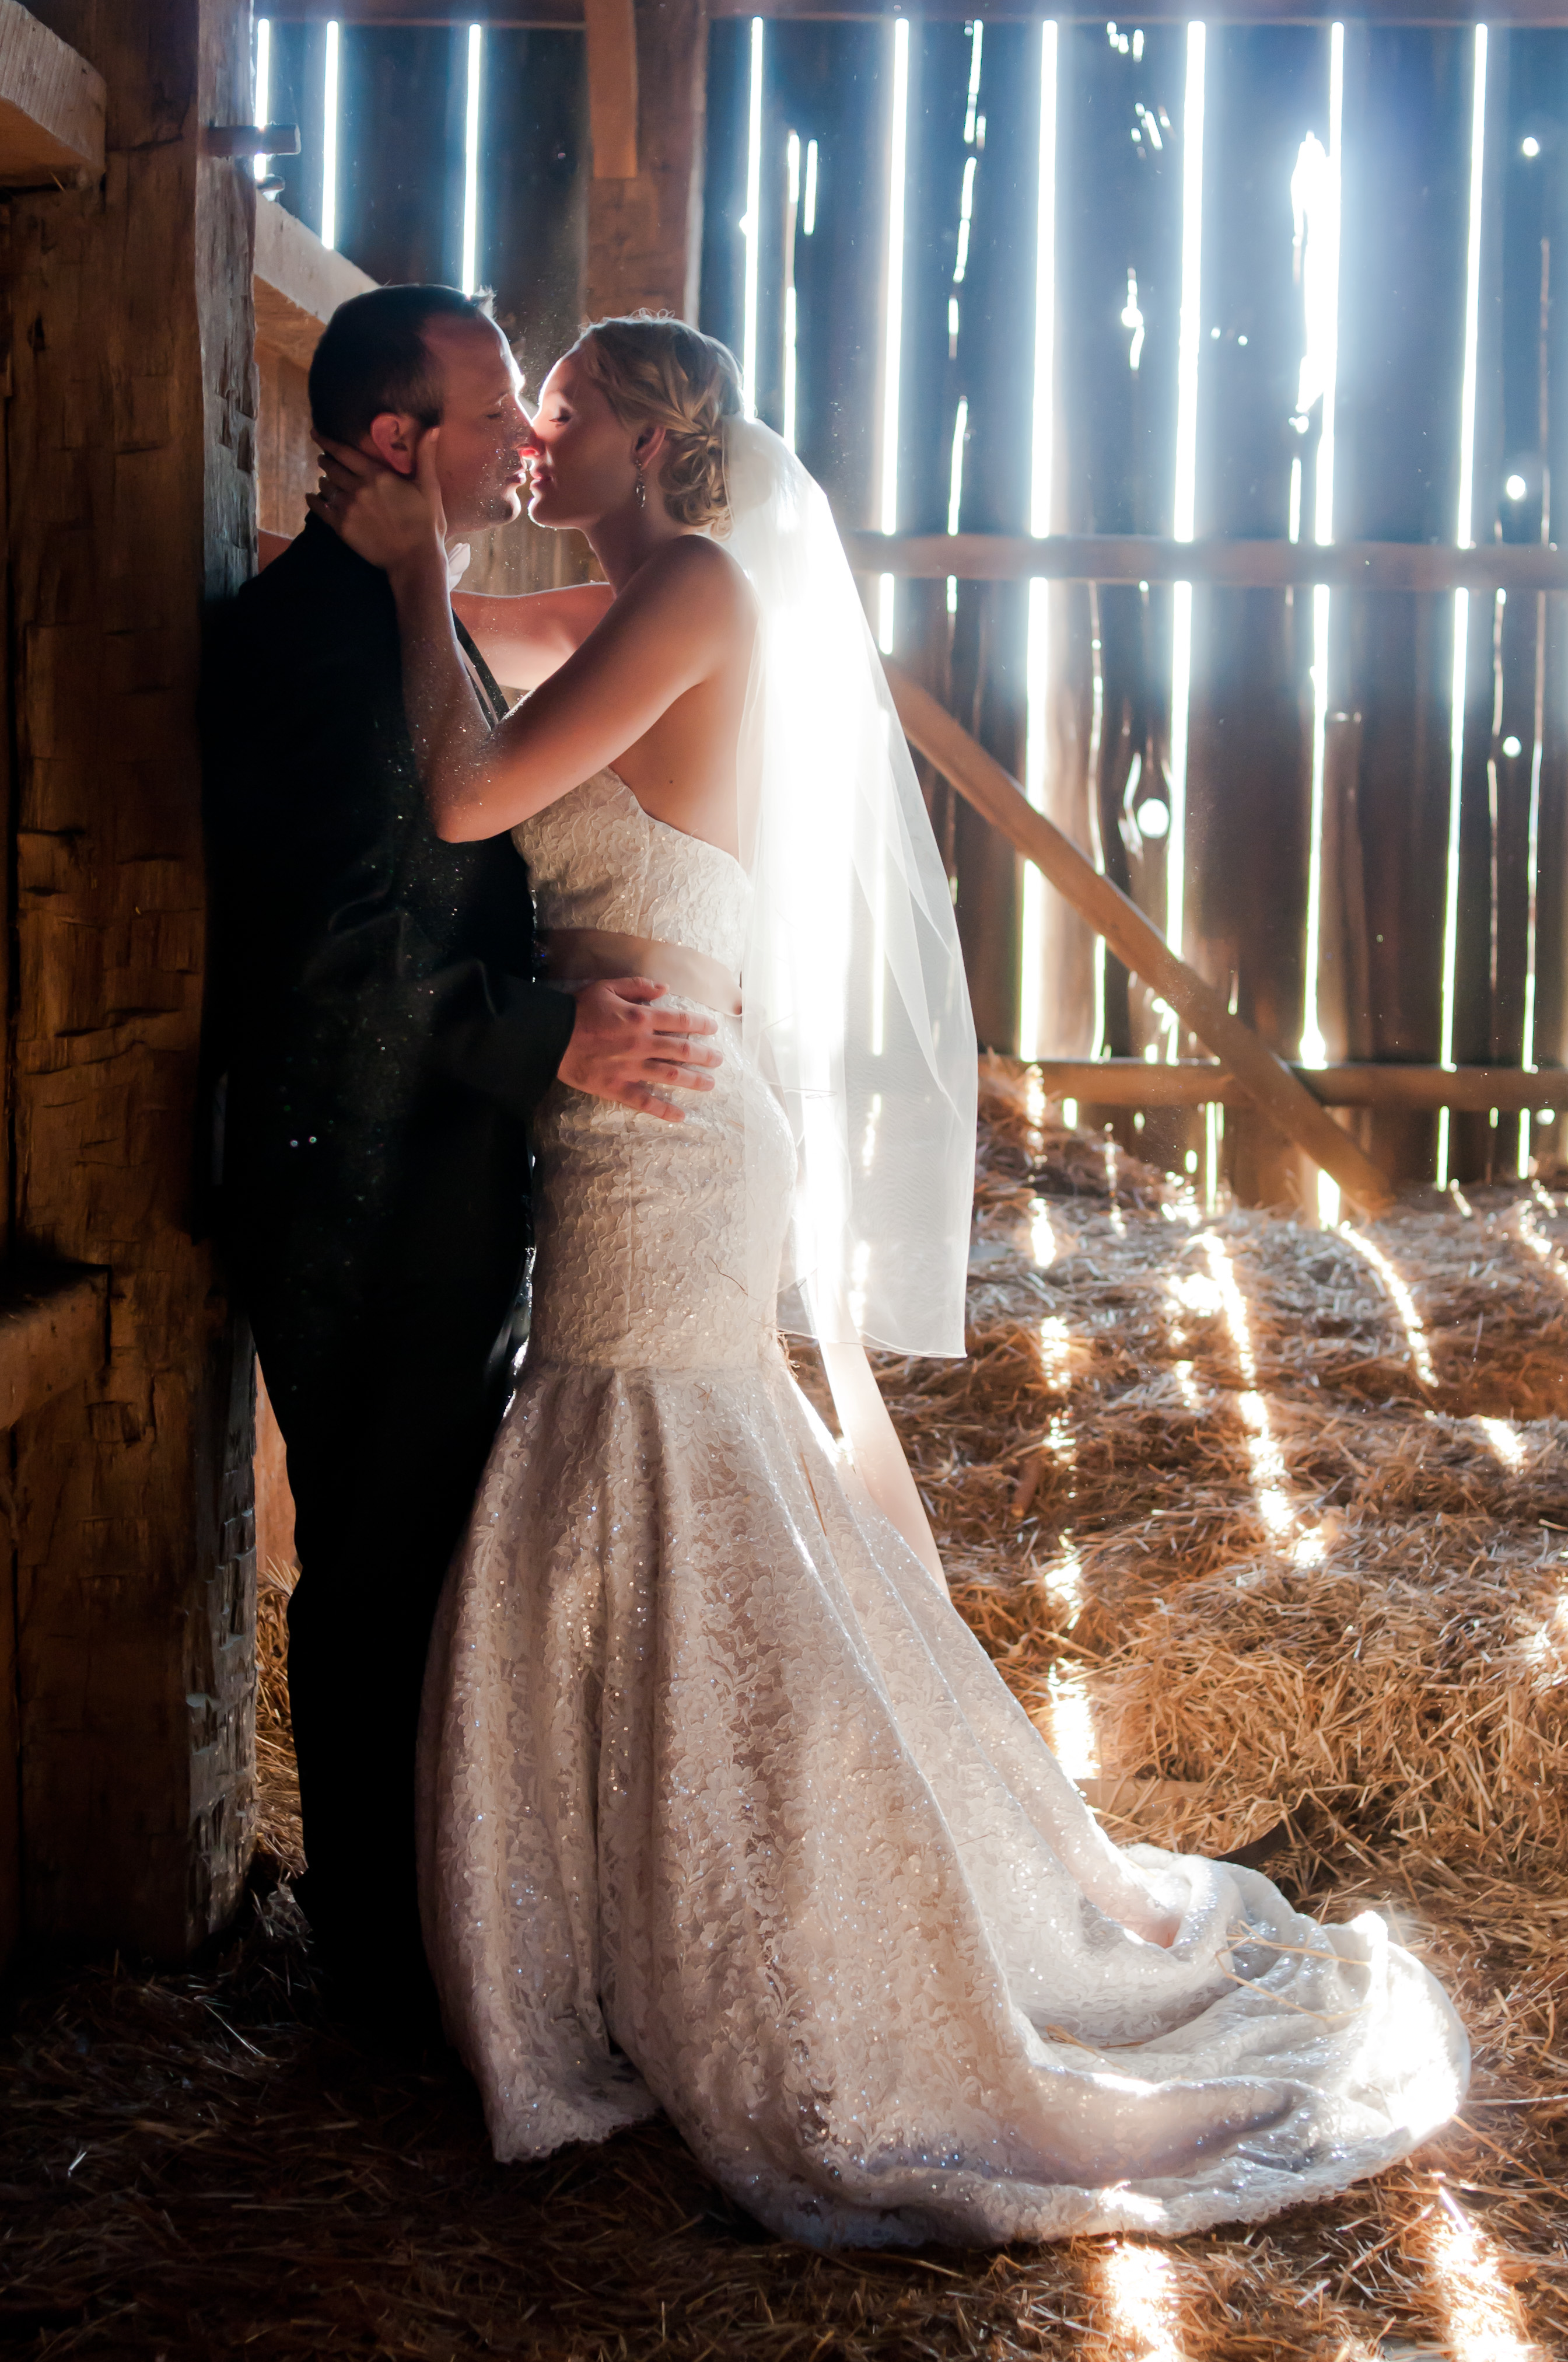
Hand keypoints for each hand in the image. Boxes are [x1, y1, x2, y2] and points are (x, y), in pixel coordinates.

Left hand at [306, 428, 446, 577]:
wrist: (415, 560)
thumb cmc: (426, 523)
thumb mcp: (429, 487)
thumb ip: (425, 457)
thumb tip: (433, 428)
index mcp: (376, 475)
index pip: (344, 452)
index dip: (327, 442)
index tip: (315, 434)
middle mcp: (358, 489)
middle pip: (332, 468)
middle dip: (326, 461)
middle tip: (323, 459)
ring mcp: (348, 509)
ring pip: (326, 488)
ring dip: (323, 482)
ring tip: (324, 481)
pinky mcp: (343, 528)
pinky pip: (320, 510)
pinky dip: (314, 502)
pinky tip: (311, 498)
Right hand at [557, 977, 720, 1121]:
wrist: (551, 1035)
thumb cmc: (578, 1008)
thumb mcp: (608, 986)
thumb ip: (638, 986)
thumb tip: (665, 988)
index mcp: (640, 1017)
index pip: (680, 1021)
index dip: (700, 1025)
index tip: (713, 1029)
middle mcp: (641, 1043)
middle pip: (682, 1051)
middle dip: (705, 1055)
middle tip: (719, 1060)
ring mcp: (631, 1068)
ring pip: (671, 1075)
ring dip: (694, 1081)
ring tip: (710, 1084)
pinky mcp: (617, 1087)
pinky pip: (645, 1101)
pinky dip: (664, 1110)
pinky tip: (681, 1116)